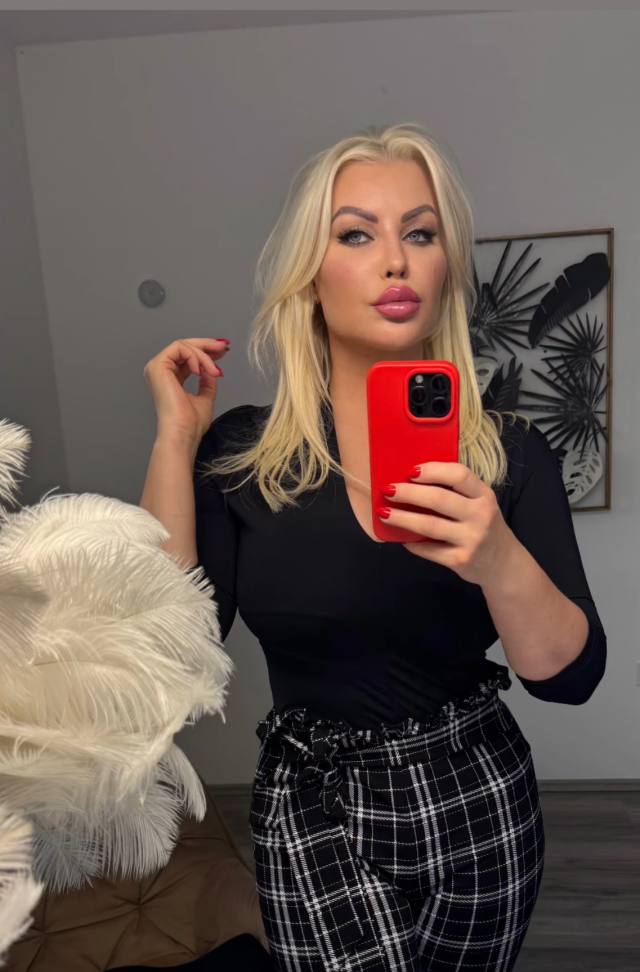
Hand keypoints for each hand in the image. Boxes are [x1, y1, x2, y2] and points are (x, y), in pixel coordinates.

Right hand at [142, 337, 229, 444]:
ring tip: (215, 371)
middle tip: (224, 347)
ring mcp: (157, 368)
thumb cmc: (190, 424)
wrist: (183, 433)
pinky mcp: (157, 366)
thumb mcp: (205, 398)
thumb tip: (211, 370)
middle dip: (207, 344)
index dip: (206, 351)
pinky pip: (179, 348)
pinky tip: (202, 370)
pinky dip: (195, 356)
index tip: (224, 351)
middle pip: (184, 347)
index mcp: (169, 379)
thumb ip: (207, 382)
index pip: (187, 357)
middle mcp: (161, 372)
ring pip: (184, 346)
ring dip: (204, 355)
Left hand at [378, 461, 514, 584]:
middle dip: (409, 493)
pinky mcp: (461, 560)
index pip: (459, 475)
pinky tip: (402, 538)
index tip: (411, 471)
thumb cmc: (483, 526)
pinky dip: (412, 543)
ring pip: (429, 525)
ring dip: (402, 518)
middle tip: (388, 490)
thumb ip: (457, 492)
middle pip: (439, 499)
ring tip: (385, 513)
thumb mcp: (479, 504)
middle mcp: (481, 515)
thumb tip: (413, 479)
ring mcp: (472, 539)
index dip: (433, 470)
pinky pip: (429, 549)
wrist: (503, 564)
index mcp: (484, 495)